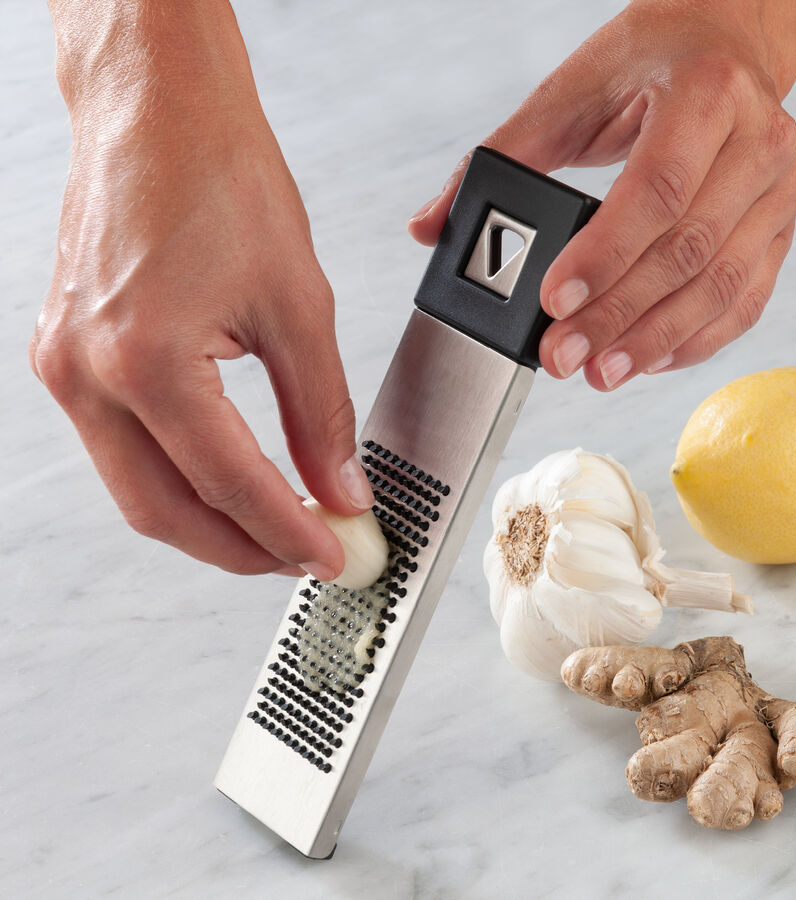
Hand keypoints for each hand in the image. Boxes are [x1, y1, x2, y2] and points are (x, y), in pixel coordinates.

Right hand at [31, 4, 372, 577]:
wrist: (157, 108)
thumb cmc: (221, 177)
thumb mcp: (297, 304)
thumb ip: (321, 411)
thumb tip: (340, 485)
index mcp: (146, 360)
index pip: (231, 485)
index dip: (290, 532)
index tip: (334, 554)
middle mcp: (88, 374)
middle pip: (167, 511)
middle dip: (242, 548)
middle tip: (306, 555)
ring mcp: (66, 368)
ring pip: (138, 490)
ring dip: (208, 521)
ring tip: (276, 526)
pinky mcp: (68, 356)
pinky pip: (123, 448)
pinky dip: (178, 477)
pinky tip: (226, 479)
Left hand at [409, 0, 795, 389]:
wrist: (722, 42)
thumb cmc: (645, 66)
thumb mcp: (568, 94)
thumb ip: (499, 158)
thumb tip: (430, 226)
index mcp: (704, 92)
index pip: (657, 189)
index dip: (605, 255)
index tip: (555, 303)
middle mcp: (756, 139)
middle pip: (688, 249)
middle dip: (620, 316)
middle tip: (565, 358)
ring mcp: (778, 188)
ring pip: (722, 284)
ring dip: (656, 341)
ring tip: (602, 374)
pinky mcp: (780, 227)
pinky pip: (747, 299)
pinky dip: (698, 340)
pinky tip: (650, 361)